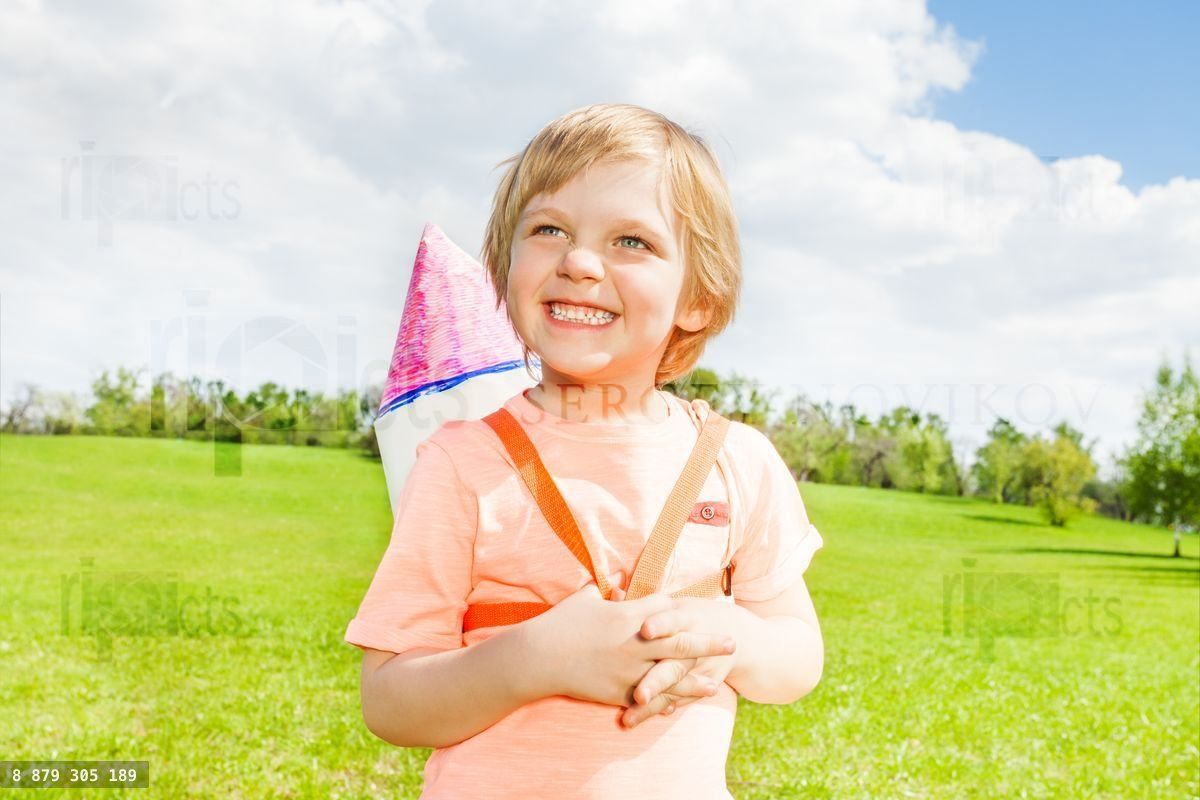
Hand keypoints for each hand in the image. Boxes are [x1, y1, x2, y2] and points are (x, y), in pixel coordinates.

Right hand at [523, 574, 735, 708]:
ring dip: (696, 679)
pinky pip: (649, 697)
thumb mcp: (584, 598)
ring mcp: (629, 669)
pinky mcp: (619, 691)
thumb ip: (604, 587)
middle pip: (681, 641)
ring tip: (718, 682)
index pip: (666, 609)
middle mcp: (635, 642)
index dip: (680, 610)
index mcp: (628, 614)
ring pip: (671, 675)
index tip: (696, 611)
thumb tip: (617, 578)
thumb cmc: (560, 623)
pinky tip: (681, 705)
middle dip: (709, 642)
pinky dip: (666, 700)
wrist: (539, 658)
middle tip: (732, 642)